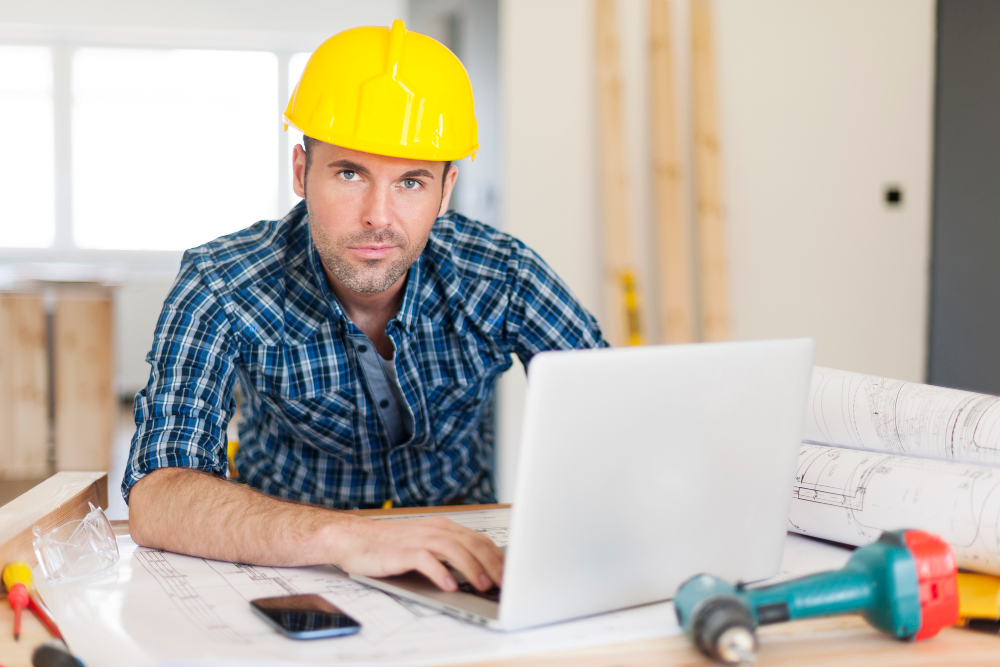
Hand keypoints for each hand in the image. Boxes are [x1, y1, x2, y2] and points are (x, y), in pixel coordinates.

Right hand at [333, 515, 503, 592]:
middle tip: (503, 583)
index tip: (509, 574)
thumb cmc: (389, 545)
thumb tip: (478, 571)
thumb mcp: (425, 545)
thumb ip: (448, 553)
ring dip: (471, 567)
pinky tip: (449, 585)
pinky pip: (425, 560)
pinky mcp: (402, 551)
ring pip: (453, 549)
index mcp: (443, 527)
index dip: (497, 557)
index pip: (478, 539)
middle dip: (491, 563)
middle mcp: (434, 529)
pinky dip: (440, 572)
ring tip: (482, 585)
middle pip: (471, 543)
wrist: (353, 539)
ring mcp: (418, 538)